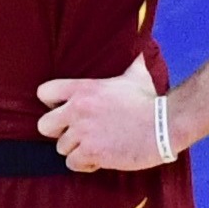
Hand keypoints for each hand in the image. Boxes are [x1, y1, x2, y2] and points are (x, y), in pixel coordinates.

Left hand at [35, 55, 166, 172]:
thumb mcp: (136, 74)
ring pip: (61, 148)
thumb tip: (140, 43)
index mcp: (83, 89)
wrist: (164, 125)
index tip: (64, 109)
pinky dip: (85, 164)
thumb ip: (130, 61)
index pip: (44, 92)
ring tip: (94, 145)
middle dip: (58, 132)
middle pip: (44, 126)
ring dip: (76, 150)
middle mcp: (78, 110)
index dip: (51, 103)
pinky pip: (73, 164)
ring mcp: (83, 133)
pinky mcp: (91, 152)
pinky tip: (99, 158)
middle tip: (76, 133)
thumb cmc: (150, 100)